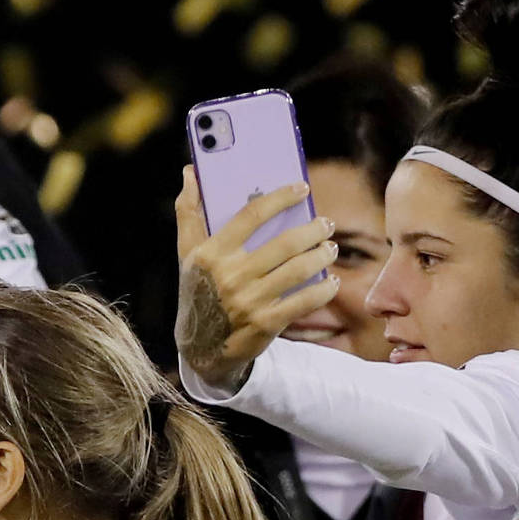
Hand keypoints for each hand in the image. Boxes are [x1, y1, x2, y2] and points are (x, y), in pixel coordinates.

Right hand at [174, 165, 336, 393]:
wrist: (201, 346)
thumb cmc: (198, 290)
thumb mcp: (188, 254)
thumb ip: (189, 213)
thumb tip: (191, 173)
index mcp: (209, 254)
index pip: (251, 215)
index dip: (281, 198)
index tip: (302, 189)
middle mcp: (229, 276)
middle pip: (285, 243)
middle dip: (314, 229)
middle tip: (326, 224)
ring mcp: (248, 301)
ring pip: (300, 269)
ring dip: (323, 255)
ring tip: (330, 248)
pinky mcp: (266, 323)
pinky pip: (305, 300)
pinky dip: (324, 288)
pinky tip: (331, 280)